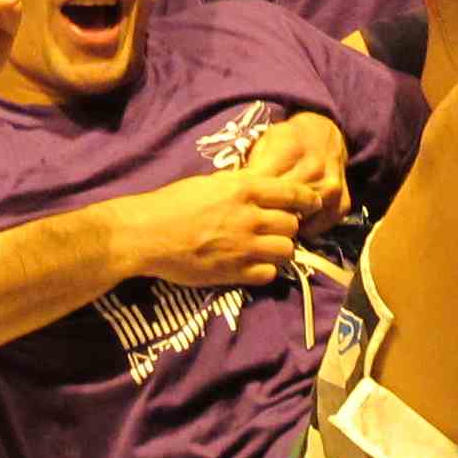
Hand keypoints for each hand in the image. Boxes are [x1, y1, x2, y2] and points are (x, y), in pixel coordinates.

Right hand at [122, 165, 317, 287]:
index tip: (311, 204)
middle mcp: (250, 217)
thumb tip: (259, 186)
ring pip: (287, 251)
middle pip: (293, 225)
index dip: (308, 200)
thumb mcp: (210, 182)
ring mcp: (244, 247)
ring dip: (280, 249)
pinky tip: (252, 265)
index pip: (294, 194)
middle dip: (289, 227)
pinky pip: (269, 274)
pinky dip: (265, 270)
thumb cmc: (172, 203)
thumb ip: (239, 186)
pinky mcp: (234, 272)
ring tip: (267, 248)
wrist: (146, 234)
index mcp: (244, 189)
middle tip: (277, 228)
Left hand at [242, 110, 351, 229]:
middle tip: (252, 221)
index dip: (249, 199)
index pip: (264, 186)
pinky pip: (318, 227)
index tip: (238, 207)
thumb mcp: (266, 142)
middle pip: (282, 205)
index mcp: (290, 151)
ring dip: (284, 224)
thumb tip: (232, 192)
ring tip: (270, 225)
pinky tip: (292, 223)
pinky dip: (304, 229)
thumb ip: (252, 165)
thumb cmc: (288, 140)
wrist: (326, 135)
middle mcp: (314, 171)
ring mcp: (331, 189)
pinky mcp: (342, 204)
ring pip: (300, 219)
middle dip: (265, 215)